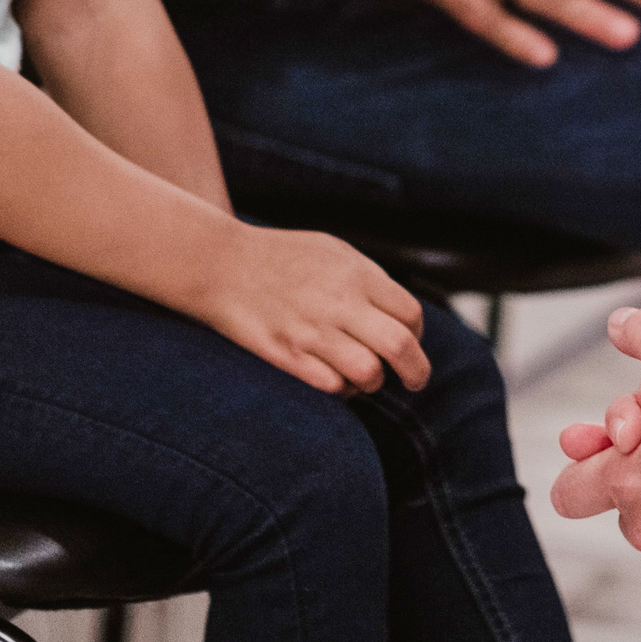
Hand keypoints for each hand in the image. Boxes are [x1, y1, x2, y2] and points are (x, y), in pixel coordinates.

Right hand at [181, 222, 428, 396]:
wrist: (222, 263)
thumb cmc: (281, 257)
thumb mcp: (334, 252)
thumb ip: (370, 279)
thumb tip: (401, 314)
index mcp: (357, 274)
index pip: (411, 315)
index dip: (418, 336)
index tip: (411, 344)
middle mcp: (340, 303)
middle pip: (400, 346)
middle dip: (416, 371)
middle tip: (414, 381)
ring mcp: (313, 331)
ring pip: (369, 372)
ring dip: (374, 382)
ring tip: (366, 378)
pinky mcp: (287, 355)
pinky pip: (332, 386)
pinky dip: (342, 389)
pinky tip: (336, 380)